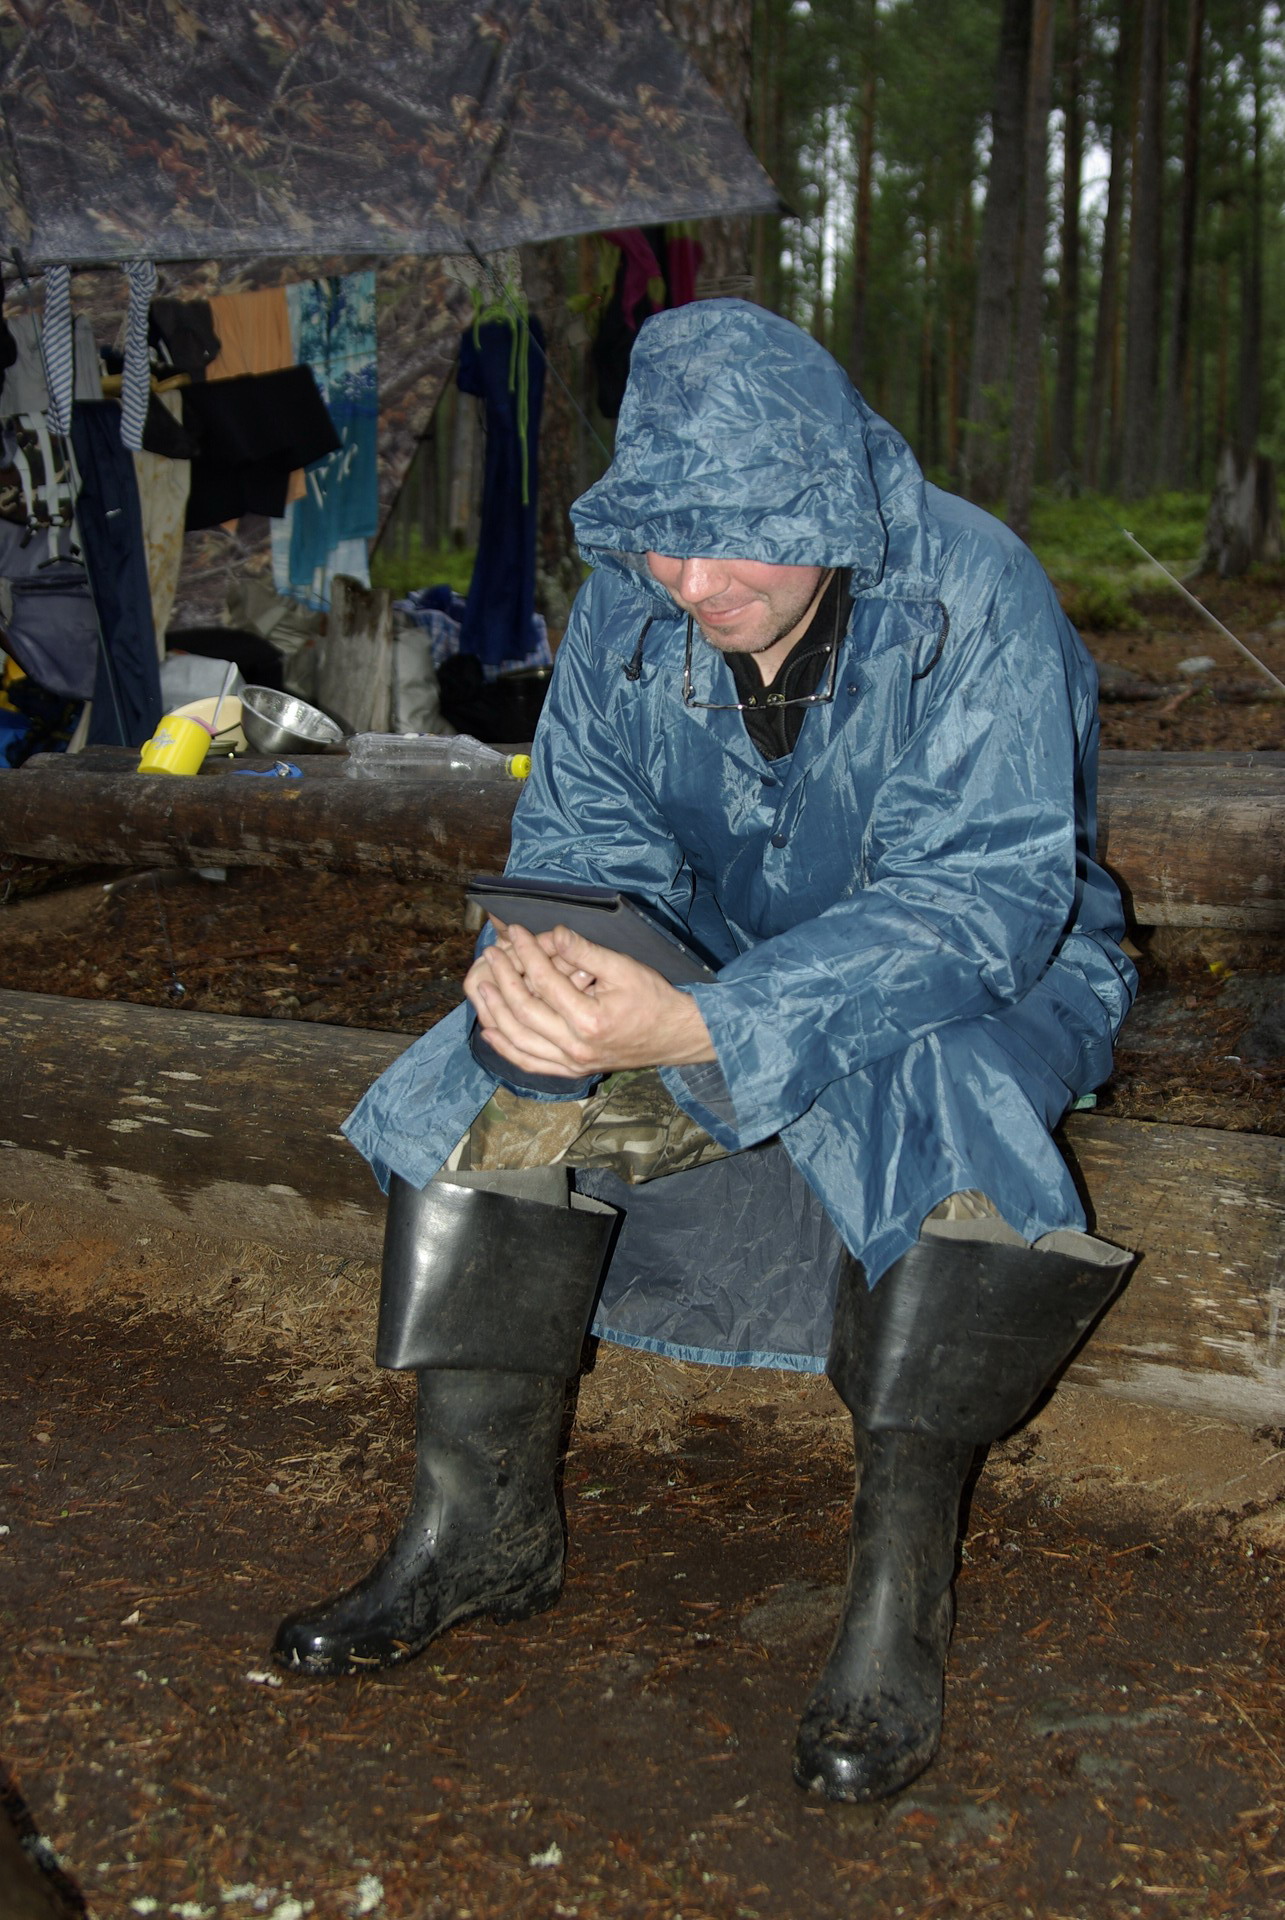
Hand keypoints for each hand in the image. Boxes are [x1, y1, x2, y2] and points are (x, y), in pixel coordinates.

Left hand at [465, 919, 715, 1079]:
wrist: (674, 1036)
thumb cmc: (653, 999)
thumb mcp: (624, 968)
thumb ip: (586, 952)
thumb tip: (554, 933)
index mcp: (589, 1020)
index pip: (544, 981)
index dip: (526, 952)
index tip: (514, 931)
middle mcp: (575, 1047)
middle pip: (523, 1011)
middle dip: (502, 978)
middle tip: (490, 954)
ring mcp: (571, 1063)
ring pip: (518, 1041)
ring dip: (494, 1012)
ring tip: (481, 985)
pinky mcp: (571, 1070)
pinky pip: (530, 1063)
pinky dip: (507, 1048)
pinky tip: (489, 1032)